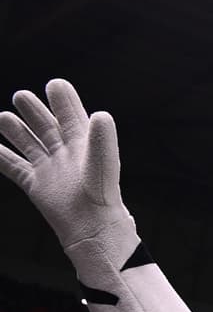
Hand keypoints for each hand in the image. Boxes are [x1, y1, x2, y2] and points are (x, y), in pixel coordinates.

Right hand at [0, 79, 132, 247]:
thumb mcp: (103, 163)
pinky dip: (0, 156)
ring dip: (14, 130)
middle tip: (21, 97)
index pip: (70, 115)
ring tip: (3, 118)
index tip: (55, 84)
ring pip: (27, 142)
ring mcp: (48, 167)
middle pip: (45, 125)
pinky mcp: (35, 184)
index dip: (63, 100)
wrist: (91, 227)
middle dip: (33, 109)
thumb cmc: (101, 195)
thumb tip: (101, 114)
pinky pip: (12, 166)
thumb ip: (103, 139)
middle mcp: (64, 153)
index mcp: (82, 143)